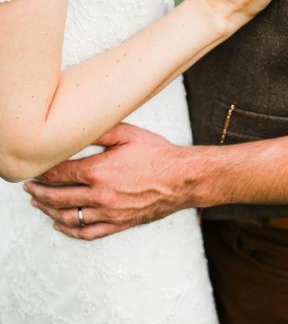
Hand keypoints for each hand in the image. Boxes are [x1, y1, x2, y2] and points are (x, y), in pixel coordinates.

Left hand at [24, 124, 191, 240]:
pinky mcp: (118, 224)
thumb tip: (77, 131)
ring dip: (48, 210)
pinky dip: (69, 230)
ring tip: (38, 203)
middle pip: (58, 197)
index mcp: (99, 171)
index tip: (35, 168)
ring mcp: (108, 213)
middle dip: (39, 192)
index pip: (59, 173)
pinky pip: (87, 232)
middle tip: (29, 187)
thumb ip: (99, 133)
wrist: (182, 179)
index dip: (43, 171)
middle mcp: (100, 195)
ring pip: (68, 217)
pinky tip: (60, 224)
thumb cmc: (158, 155)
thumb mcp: (128, 134)